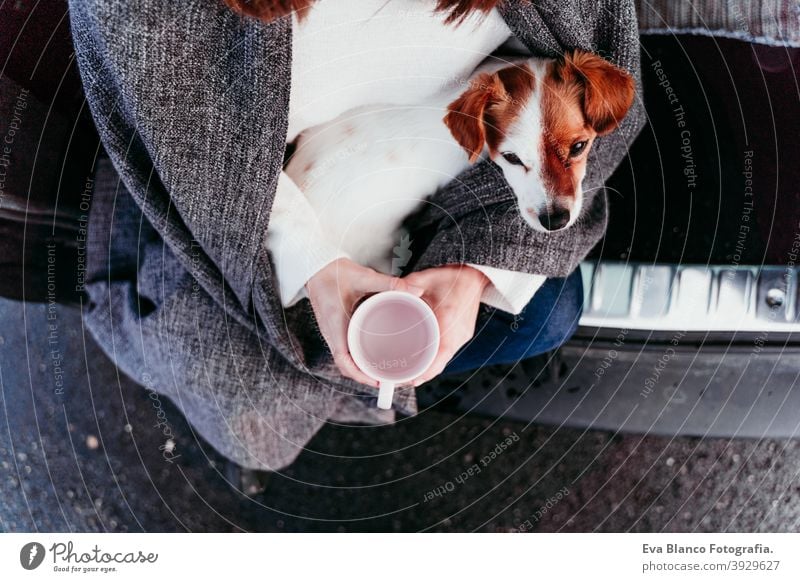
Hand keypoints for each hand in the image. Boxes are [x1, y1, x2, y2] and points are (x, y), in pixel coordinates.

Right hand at [306, 258, 423, 385]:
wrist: (315, 266)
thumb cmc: (334, 272)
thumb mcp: (363, 276)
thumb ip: (389, 283)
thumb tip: (415, 290)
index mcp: (336, 326)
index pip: (344, 361)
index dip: (361, 375)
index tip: (379, 381)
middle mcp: (331, 333)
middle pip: (347, 365)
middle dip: (366, 376)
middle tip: (389, 378)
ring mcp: (332, 332)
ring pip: (346, 359)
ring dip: (362, 367)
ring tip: (383, 370)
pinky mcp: (335, 328)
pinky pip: (345, 349)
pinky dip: (358, 357)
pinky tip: (372, 354)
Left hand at [403, 265, 489, 385]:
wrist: (475, 275)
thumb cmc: (455, 276)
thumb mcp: (428, 277)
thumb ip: (409, 284)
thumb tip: (391, 292)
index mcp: (449, 320)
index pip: (439, 354)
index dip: (426, 370)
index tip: (410, 378)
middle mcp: (459, 332)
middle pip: (441, 362)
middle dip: (423, 374)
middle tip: (402, 379)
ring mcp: (462, 335)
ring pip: (444, 359)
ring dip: (429, 368)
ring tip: (409, 373)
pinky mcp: (462, 335)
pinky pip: (448, 352)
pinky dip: (435, 360)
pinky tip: (423, 361)